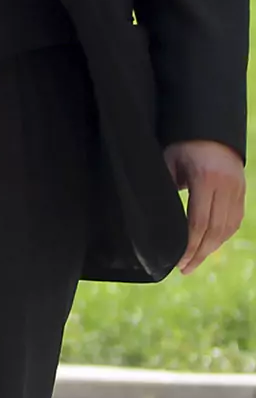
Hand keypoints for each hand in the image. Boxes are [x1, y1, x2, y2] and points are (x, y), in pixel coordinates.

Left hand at [165, 140, 245, 273]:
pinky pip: (235, 220)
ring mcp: (238, 189)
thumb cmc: (180, 145)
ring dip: (211, 248)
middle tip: (184, 269)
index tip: (178, 260)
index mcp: (206, 179)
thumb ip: (165, 188)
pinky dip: (222, 236)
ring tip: (194, 262)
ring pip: (228, 227)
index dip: (189, 244)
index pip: (199, 221)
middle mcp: (226, 186)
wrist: (208, 128)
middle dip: (200, 253)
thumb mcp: (167, 162)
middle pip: (215, 229)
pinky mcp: (242, 191)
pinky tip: (210, 246)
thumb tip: (155, 219)